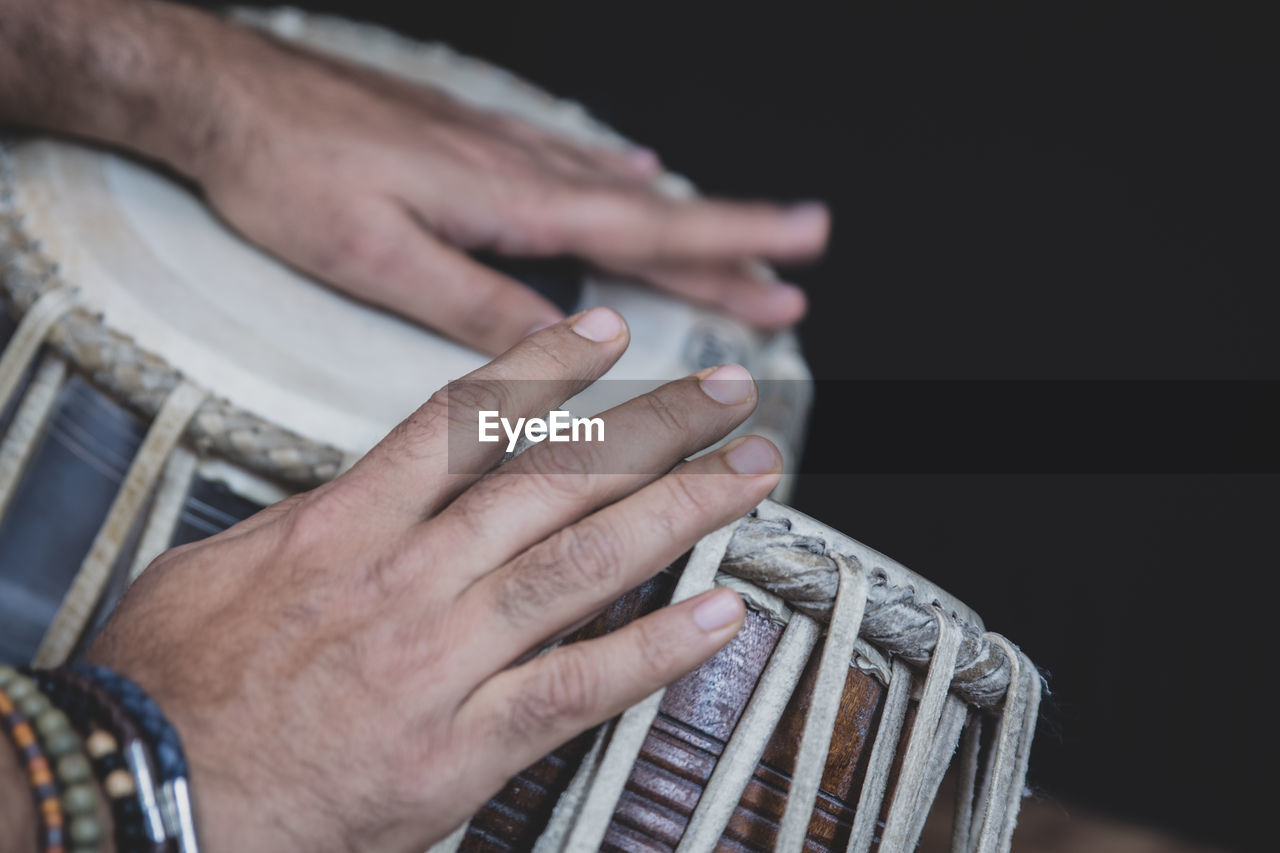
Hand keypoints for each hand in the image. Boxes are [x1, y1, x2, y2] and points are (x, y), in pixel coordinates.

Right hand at [85, 307, 782, 851]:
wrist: (143, 801)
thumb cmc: (166, 693)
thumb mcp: (209, 572)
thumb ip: (302, 524)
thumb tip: (358, 489)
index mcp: (342, 530)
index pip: (463, 422)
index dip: (544, 366)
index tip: (602, 330)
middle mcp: (406, 582)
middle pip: (551, 481)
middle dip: (651, 428)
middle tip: (724, 393)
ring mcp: (441, 661)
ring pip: (580, 564)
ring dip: (677, 511)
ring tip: (746, 473)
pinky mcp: (460, 748)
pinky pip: (576, 688)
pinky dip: (653, 650)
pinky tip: (718, 614)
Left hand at [191, 21, 827, 352]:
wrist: (226, 94)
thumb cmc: (291, 170)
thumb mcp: (381, 256)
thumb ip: (477, 301)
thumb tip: (565, 340)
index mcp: (510, 199)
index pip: (649, 227)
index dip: (733, 240)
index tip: (801, 247)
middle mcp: (518, 166)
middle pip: (651, 211)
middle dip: (731, 246)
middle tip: (794, 273)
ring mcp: (498, 147)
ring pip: (618, 187)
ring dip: (684, 220)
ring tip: (735, 245)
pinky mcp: (469, 138)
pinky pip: (569, 159)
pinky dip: (619, 176)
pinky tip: (635, 171)